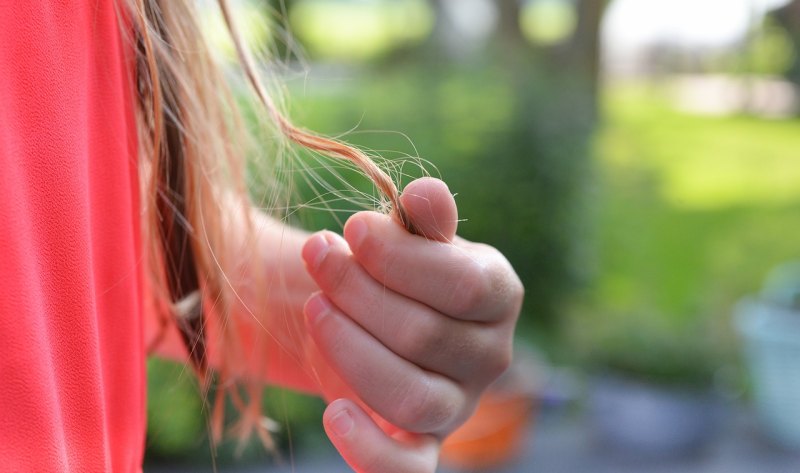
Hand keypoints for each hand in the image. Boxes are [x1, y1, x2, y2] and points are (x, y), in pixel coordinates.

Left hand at [301, 177, 522, 471]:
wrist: (377, 315)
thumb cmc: (398, 269)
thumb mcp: (412, 237)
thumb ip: (423, 220)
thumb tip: (425, 193)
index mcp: (498, 295)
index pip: (463, 285)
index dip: (399, 258)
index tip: (351, 229)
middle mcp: (490, 356)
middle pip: (424, 335)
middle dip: (357, 291)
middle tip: (317, 256)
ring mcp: (457, 406)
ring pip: (411, 397)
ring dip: (350, 350)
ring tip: (315, 309)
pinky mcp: (422, 444)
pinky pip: (409, 470)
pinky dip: (370, 451)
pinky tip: (333, 414)